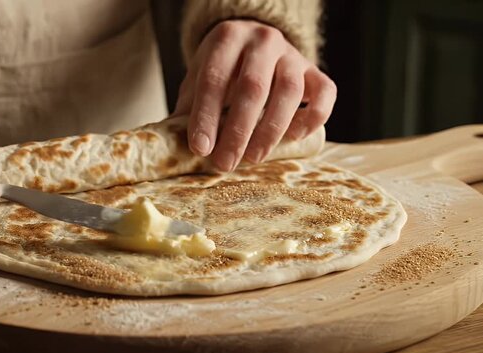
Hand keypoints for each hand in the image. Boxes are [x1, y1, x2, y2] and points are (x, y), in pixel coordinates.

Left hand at [174, 20, 336, 170]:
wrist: (253, 41)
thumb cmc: (222, 69)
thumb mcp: (199, 78)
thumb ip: (191, 107)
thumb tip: (179, 150)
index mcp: (227, 38)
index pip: (214, 79)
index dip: (206, 117)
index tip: (200, 149)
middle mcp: (262, 41)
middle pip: (253, 88)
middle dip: (238, 131)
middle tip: (225, 163)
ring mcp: (292, 54)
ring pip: (289, 91)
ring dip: (270, 131)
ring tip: (253, 158)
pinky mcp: (314, 70)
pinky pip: (325, 93)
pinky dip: (312, 118)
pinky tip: (294, 138)